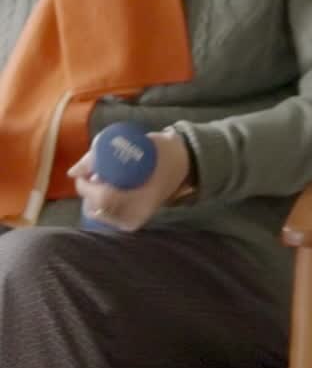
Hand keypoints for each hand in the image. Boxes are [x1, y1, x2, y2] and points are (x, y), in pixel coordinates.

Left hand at [68, 131, 190, 231]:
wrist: (183, 164)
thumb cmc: (162, 152)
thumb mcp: (137, 145)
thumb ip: (102, 154)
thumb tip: (72, 172)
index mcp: (144, 197)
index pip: (105, 198)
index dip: (86, 187)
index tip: (83, 173)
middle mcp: (138, 214)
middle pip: (97, 209)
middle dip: (88, 192)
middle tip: (93, 174)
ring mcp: (135, 221)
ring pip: (98, 214)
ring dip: (92, 197)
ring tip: (102, 181)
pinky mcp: (131, 223)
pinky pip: (105, 216)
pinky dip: (99, 203)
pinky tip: (107, 189)